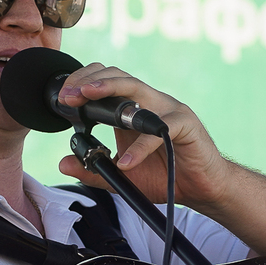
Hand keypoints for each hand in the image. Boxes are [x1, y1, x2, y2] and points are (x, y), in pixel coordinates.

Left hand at [53, 64, 233, 207]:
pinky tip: (126, 162)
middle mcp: (150, 103)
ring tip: (86, 98)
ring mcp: (168, 110)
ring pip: (137, 88)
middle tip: (69, 96)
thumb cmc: (166, 176)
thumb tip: (63, 163)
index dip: (83, 82)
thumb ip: (94, 170)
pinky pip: (159, 130)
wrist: (202, 188)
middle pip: (118, 76)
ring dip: (109, 88)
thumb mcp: (122, 177)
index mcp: (134, 109)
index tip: (62, 98)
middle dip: (89, 81)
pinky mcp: (185, 125)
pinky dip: (140, 147)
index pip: (106, 80)